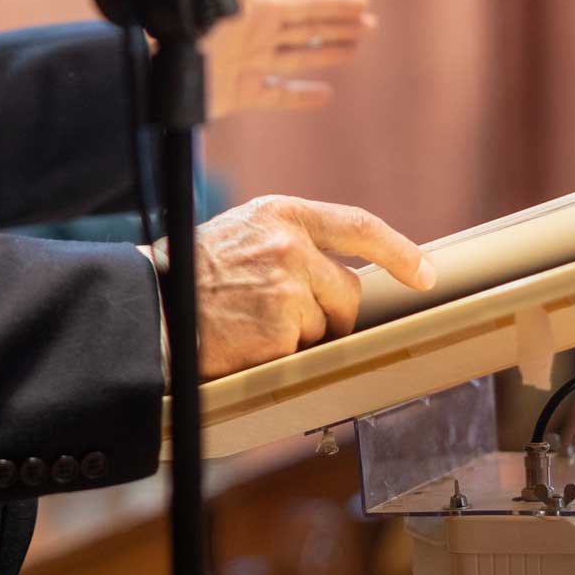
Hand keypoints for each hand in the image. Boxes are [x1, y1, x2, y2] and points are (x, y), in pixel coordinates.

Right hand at [172, 195, 435, 377]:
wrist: (148, 308)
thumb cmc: (190, 275)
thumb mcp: (243, 235)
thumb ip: (291, 244)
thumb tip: (343, 278)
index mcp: (282, 214)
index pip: (358, 226)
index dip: (399, 251)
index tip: (426, 273)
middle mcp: (290, 247)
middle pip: (348, 292)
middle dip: (331, 315)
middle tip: (285, 320)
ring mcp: (287, 290)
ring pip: (324, 328)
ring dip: (297, 338)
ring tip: (249, 326)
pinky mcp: (280, 334)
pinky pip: (300, 356)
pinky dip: (278, 359)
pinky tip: (244, 345)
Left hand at [206, 0, 375, 118]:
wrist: (157, 73)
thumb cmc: (192, 26)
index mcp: (257, 7)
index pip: (306, 2)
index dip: (335, 2)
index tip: (363, 2)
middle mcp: (256, 34)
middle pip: (307, 28)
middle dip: (338, 25)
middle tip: (370, 25)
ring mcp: (249, 65)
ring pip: (298, 58)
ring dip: (327, 53)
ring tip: (355, 49)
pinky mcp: (240, 94)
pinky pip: (278, 96)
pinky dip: (302, 96)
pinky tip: (324, 95)